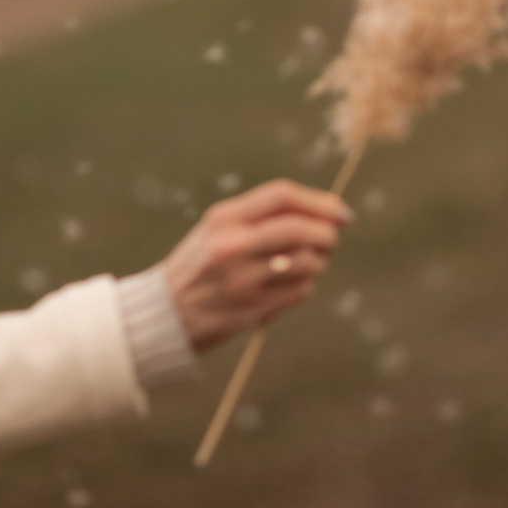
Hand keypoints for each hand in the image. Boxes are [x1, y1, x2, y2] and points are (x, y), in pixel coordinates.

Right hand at [159, 179, 352, 351]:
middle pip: (300, 228)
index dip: (319, 201)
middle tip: (332, 238)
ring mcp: (243, 279)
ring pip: (307, 262)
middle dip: (327, 233)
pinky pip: (301, 291)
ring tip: (309, 263)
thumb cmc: (202, 264)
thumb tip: (325, 209)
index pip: (282, 195)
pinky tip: (292, 284)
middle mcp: (233, 245)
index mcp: (224, 218)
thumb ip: (262, 216)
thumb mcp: (218, 228)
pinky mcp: (253, 309)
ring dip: (318, 262)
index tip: (340, 211)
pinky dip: (306, 285)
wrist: (166, 312)